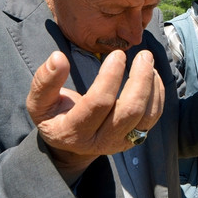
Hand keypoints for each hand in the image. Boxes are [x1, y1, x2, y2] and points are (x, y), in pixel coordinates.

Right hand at [26, 50, 163, 183]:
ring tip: (148, 62)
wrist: (70, 141)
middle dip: (140, 80)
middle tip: (143, 55)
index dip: (110, 77)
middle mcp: (100, 141)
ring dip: (152, 86)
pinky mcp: (135, 138)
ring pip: (147, 116)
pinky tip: (151, 75)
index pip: (98, 104)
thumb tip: (58, 57)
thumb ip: (44, 81)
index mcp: (74, 132)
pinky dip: (158, 94)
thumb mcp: (39, 102)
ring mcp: (120, 142)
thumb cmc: (55, 114)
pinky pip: (154, 117)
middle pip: (129, 112)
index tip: (118, 54)